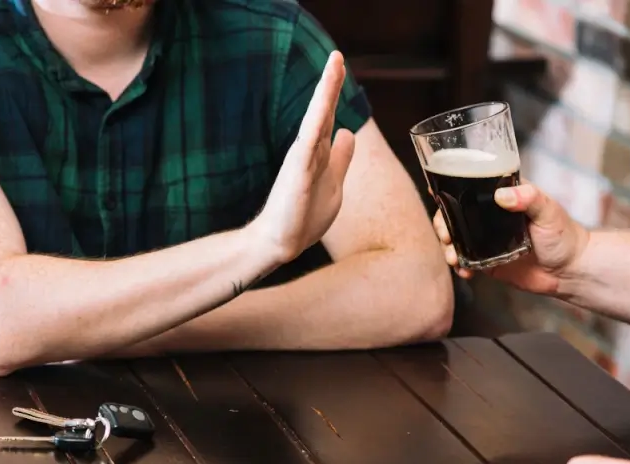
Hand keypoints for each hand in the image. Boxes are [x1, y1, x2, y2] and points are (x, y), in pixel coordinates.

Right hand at [250, 51, 355, 263]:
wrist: (281, 242)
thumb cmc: (304, 216)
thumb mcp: (334, 183)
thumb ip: (340, 158)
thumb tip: (348, 132)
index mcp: (317, 152)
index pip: (329, 116)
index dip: (335, 93)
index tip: (339, 66)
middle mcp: (308, 150)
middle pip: (322, 110)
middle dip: (331, 83)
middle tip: (337, 55)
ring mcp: (302, 159)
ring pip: (317, 118)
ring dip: (326, 92)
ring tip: (334, 64)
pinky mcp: (298, 171)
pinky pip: (309, 140)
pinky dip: (317, 120)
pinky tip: (324, 102)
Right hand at [432, 181, 589, 294]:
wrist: (570, 271)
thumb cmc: (564, 236)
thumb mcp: (548, 211)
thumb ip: (529, 198)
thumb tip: (503, 195)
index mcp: (503, 197)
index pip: (470, 188)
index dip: (450, 191)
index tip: (436, 195)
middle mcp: (490, 216)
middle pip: (455, 214)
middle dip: (443, 224)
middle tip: (446, 236)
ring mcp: (486, 239)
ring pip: (455, 238)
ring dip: (447, 247)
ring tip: (452, 257)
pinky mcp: (486, 260)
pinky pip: (465, 261)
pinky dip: (459, 266)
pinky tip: (463, 270)